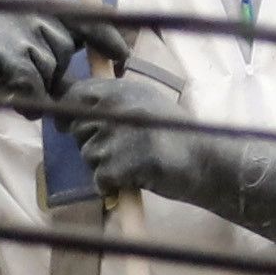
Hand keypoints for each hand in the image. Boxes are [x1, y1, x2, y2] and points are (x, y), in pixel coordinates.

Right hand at [0, 5, 124, 178]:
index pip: (82, 11)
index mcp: (32, 4)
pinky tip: (12, 103)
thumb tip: (106, 50)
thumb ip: (57, 45)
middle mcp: (22, 7)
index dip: (106, 33)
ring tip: (12, 91)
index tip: (125, 56)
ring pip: (47, 67)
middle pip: (62, 48)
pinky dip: (27, 101)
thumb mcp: (27, 52)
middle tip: (29, 88)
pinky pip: (32, 82)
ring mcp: (8, 25)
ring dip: (37, 90)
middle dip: (54, 75)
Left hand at [65, 70, 275, 259]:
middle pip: (77, 130)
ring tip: (134, 163)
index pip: (74, 94)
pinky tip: (135, 178)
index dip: (67, 111)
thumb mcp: (146, 104)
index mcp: (123, 89)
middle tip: (122, 151)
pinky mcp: (124, 162)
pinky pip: (100, 179)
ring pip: (88, 156)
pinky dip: (112, 186)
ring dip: (105, 166)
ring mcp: (120, 135)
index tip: (68, 125)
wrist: (208, 161)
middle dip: (91, 144)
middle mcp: (119, 107)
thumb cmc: (177, 136)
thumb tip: (72, 108)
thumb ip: (114, 102)